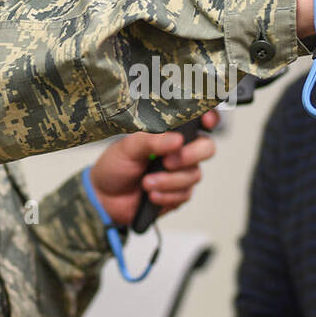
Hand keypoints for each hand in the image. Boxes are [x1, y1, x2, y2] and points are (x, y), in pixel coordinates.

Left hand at [87, 109, 219, 226]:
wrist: (105, 197)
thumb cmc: (116, 165)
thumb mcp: (128, 147)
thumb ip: (151, 140)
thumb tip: (177, 140)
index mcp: (169, 133)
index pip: (197, 121)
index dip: (209, 119)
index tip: (207, 122)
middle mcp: (180, 150)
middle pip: (207, 148)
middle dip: (190, 156)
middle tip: (168, 162)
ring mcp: (181, 172)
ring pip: (194, 174)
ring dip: (168, 181)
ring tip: (146, 183)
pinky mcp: (179, 194)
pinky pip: (184, 194)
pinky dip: (166, 196)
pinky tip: (150, 195)